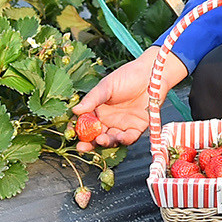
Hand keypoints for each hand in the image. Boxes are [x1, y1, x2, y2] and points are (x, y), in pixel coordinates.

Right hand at [71, 46, 185, 150]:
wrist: (150, 75)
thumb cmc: (126, 77)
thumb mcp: (106, 87)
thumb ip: (92, 99)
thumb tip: (74, 110)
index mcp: (98, 110)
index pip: (85, 123)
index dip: (77, 129)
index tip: (71, 133)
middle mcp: (108, 120)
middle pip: (96, 136)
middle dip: (88, 143)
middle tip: (82, 147)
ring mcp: (122, 125)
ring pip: (111, 140)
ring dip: (105, 142)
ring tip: (100, 140)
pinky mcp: (137, 128)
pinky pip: (129, 138)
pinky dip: (123, 140)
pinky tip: (118, 138)